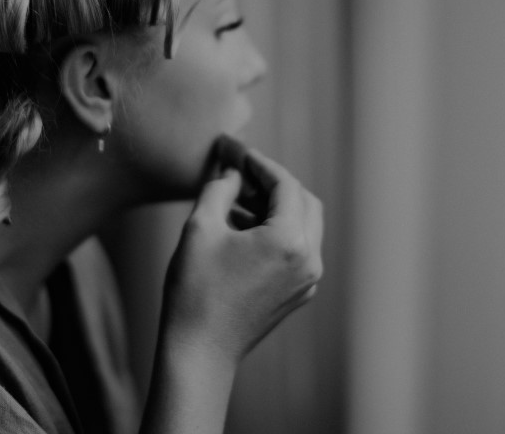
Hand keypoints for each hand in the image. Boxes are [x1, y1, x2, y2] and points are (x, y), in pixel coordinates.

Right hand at [160, 149, 323, 366]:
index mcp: (289, 241)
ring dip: (276, 207)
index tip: (238, 152)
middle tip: (241, 173)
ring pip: (304, 225)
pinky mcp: (299, 293)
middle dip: (274, 183)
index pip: (285, 185)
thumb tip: (232, 171)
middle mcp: (309, 260)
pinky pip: (297, 249)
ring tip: (238, 199)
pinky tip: (243, 227)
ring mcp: (307, 280)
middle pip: (304, 201)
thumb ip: (220, 188)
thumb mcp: (201, 227)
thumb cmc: (196, 291)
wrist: (200, 351)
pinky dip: (277, 231)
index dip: (260, 164)